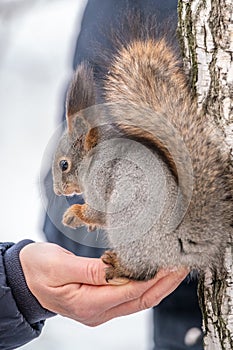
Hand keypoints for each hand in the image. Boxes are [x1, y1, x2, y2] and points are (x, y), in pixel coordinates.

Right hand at [20, 242, 187, 325]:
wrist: (26, 278)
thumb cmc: (39, 269)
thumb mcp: (60, 265)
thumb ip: (89, 270)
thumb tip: (116, 269)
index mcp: (86, 303)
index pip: (128, 292)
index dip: (151, 279)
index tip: (168, 265)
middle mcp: (97, 311)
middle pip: (139, 300)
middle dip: (163, 285)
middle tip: (180, 267)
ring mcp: (99, 309)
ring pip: (137, 300)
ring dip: (157, 286)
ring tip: (173, 270)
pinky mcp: (99, 302)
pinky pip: (128, 297)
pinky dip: (144, 286)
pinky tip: (153, 275)